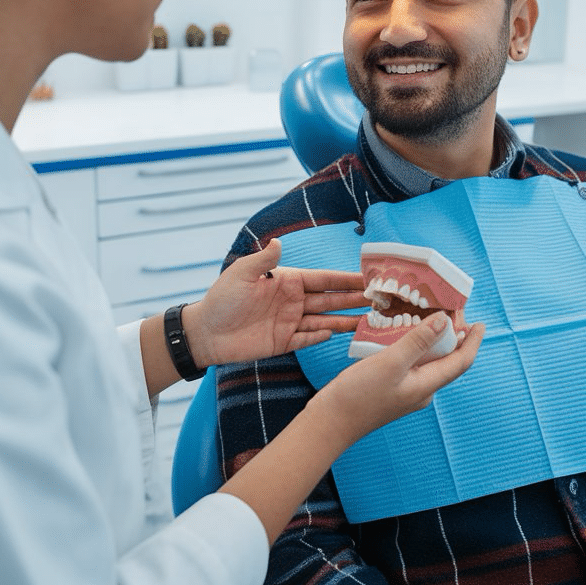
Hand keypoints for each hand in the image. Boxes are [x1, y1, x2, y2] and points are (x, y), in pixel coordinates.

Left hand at [183, 239, 365, 367]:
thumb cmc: (221, 299)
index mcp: (287, 281)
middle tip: (380, 299)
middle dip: (354, 298)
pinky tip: (337, 332)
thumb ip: (263, 260)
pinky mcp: (284, 342)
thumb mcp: (241, 274)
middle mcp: (293, 301)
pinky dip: (322, 335)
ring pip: (325, 319)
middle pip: (330, 299)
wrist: (205, 333)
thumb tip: (279, 242)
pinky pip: (308, 338)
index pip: (323, 279)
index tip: (368, 278)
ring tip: (370, 319)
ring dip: (345, 318)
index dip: (345, 279)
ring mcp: (290, 322)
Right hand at [313, 313, 485, 445]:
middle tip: (452, 311)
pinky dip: (415, 346)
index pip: (460, 362)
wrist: (331, 422)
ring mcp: (406, 390)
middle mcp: (421, 390)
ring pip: (428, 361)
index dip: (473, 342)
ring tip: (431, 316)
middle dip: (454, 337)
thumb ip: (418, 341)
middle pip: (447, 360)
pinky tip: (403, 334)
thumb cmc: (360, 395)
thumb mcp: (391, 363)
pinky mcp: (392, 388)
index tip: (480, 323)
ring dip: (434, 340)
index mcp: (426, 386)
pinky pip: (412, 363)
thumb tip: (444, 321)